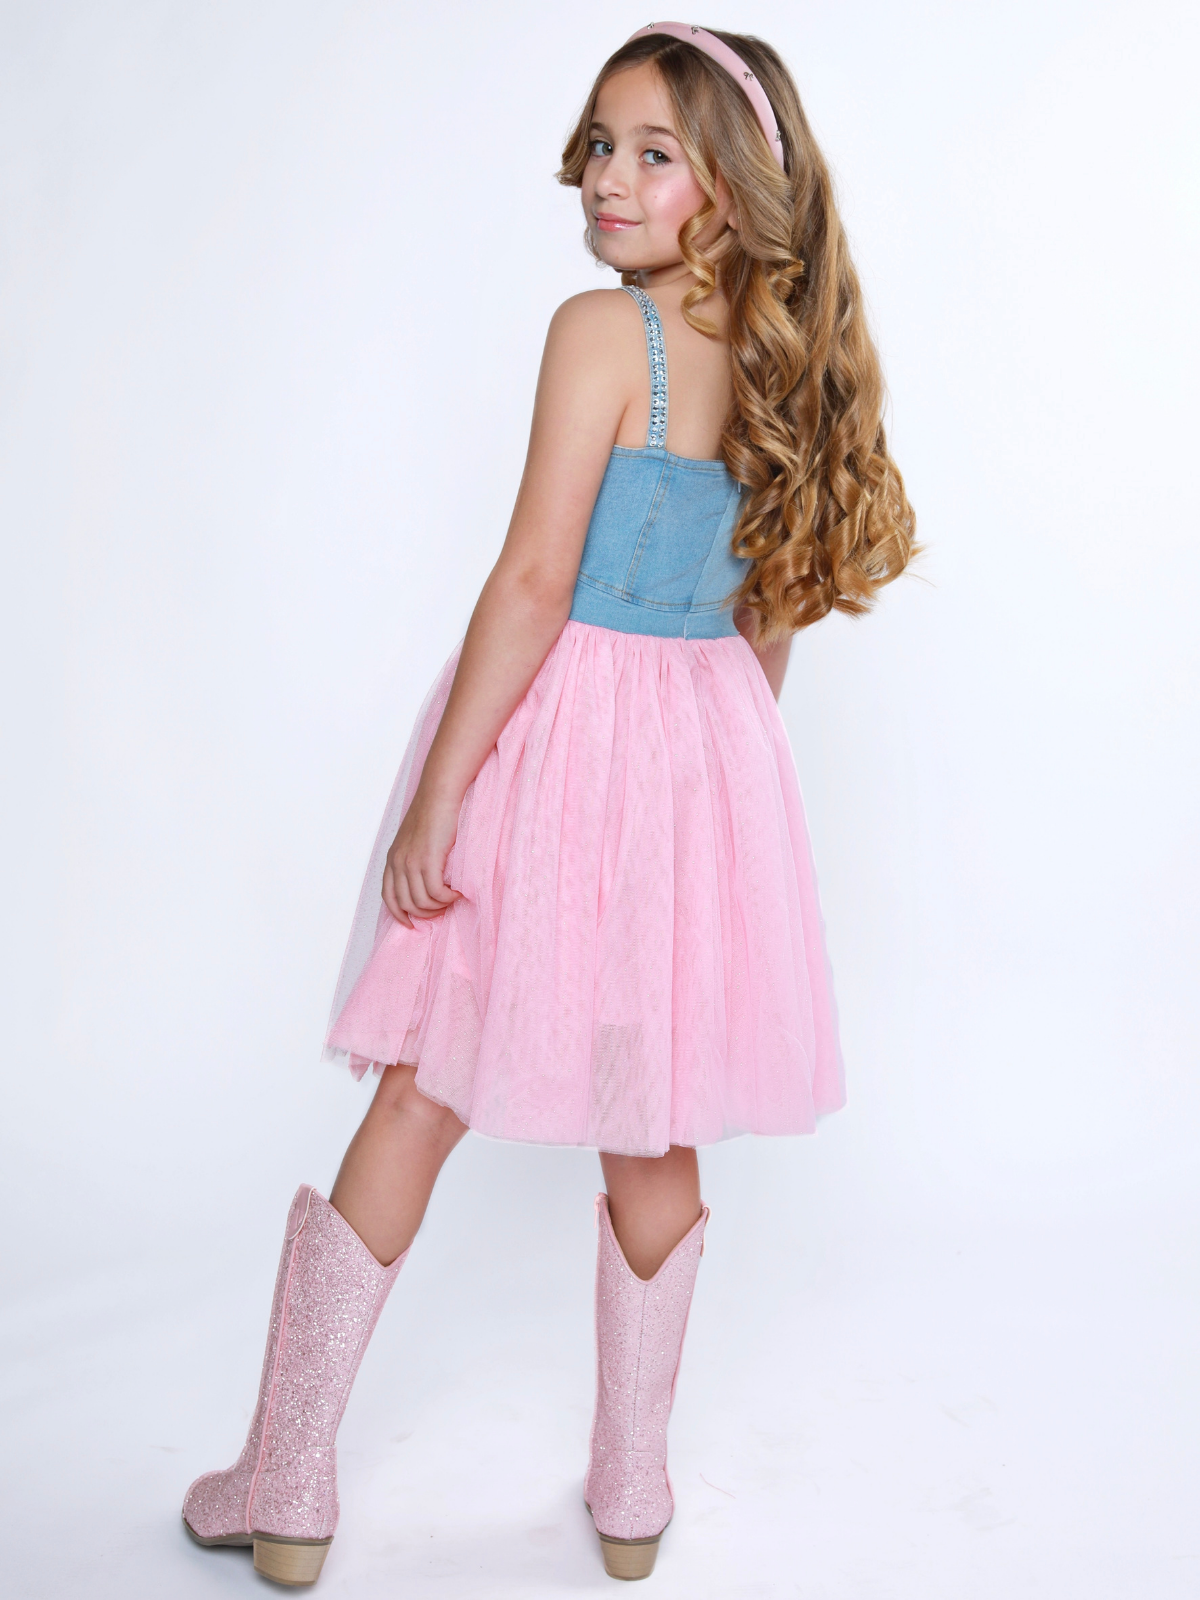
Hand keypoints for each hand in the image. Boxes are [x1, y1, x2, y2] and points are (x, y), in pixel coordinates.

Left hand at [382, 786, 463, 929]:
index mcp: (392, 858)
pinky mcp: (427, 859)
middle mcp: (397, 862)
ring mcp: (410, 862)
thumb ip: (414, 858)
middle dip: (426, 914)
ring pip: (422, 902)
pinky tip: (458, 892)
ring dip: (440, 906)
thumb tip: (426, 880)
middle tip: (443, 909)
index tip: (413, 923)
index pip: (388, 897)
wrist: (439, 792)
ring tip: (453, 899)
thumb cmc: (433, 812)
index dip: (399, 915)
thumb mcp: (414, 838)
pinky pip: (436, 893)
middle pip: (406, 905)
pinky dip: (448, 898)